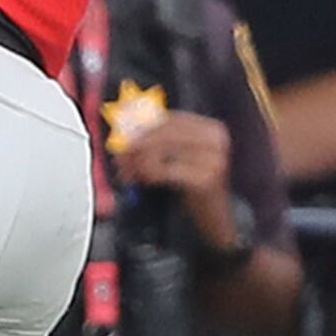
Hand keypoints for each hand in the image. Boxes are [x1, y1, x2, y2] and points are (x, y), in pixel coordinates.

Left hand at [117, 109, 243, 251]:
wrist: (215, 216)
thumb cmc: (193, 184)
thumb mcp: (181, 157)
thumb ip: (161, 141)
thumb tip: (128, 129)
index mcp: (212, 129)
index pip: (170, 119)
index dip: (144, 127)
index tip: (123, 137)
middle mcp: (216, 141)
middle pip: (163, 133)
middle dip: (136, 145)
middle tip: (119, 158)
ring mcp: (213, 161)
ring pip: (159, 150)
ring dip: (137, 162)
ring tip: (128, 173)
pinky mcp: (204, 180)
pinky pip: (163, 171)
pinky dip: (147, 175)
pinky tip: (142, 180)